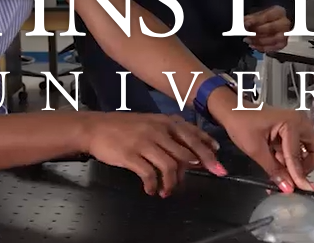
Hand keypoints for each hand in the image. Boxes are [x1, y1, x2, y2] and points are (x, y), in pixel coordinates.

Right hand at [82, 113, 223, 196]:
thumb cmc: (123, 127)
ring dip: (173, 182)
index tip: (218, 161)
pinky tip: (152, 190)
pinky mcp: (131, 155)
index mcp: (164, 122)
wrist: (95, 128)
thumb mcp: (150, 122)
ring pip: (171, 165)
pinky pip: (150, 174)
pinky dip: (154, 185)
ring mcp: (145, 142)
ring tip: (168, 191)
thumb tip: (191, 151)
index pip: (193, 135)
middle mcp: (158, 130)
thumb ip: (170, 133)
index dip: (208, 149)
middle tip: (210, 176)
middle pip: (187, 151)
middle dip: (202, 165)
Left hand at [212, 96, 313, 192]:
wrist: (232, 111)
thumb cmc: (240, 123)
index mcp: (292, 123)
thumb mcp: (255, 150)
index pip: (298, 155)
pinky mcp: (293, 132)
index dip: (298, 174)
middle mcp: (300, 122)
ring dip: (296, 163)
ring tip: (277, 164)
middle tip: (292, 177)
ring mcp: (298, 126)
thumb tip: (287, 187)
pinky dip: (290, 159)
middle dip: (305, 166)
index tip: (300, 189)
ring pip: (309, 152)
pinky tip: (276, 161)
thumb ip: (273, 170)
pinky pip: (299, 150)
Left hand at [243, 6, 290, 52]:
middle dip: (257, 31)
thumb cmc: (267, 18)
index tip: (246, 23)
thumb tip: (244, 21)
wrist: (275, 23)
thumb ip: (251, 18)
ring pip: (272, 39)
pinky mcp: (282, 44)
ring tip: (248, 40)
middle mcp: (284, 23)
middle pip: (271, 28)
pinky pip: (272, 48)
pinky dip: (261, 48)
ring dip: (258, 41)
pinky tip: (253, 45)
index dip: (255, 20)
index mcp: (279, 12)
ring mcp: (285, 34)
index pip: (267, 16)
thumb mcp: (259, 14)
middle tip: (246, 33)